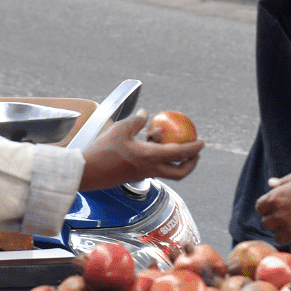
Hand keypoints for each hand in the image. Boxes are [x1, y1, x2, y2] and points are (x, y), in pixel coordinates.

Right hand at [79, 110, 203, 190]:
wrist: (88, 172)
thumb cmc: (103, 151)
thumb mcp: (121, 129)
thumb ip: (136, 121)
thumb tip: (145, 113)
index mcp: (150, 156)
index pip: (180, 153)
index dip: (193, 148)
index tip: (202, 142)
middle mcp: (150, 169)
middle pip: (180, 173)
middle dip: (191, 164)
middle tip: (195, 154)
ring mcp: (143, 175)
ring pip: (168, 173)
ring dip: (177, 164)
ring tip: (176, 151)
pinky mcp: (135, 177)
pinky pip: (155, 171)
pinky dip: (161, 162)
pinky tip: (153, 151)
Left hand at [254, 169, 290, 252]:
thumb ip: (282, 182)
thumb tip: (270, 183)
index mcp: (275, 198)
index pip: (259, 207)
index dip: (267, 209)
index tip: (274, 209)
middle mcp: (279, 214)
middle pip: (266, 224)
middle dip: (274, 222)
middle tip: (285, 220)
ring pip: (277, 238)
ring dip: (284, 235)